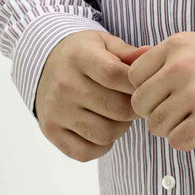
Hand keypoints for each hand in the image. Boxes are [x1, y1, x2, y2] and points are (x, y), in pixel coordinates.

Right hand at [34, 29, 150, 161]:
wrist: (45, 65)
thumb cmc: (85, 53)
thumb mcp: (104, 43)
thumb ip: (128, 51)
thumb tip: (149, 53)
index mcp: (80, 58)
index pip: (114, 74)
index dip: (136, 83)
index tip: (145, 85)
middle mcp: (64, 85)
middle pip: (116, 107)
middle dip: (135, 108)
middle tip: (136, 103)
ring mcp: (56, 111)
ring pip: (105, 133)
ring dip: (121, 128)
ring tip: (120, 115)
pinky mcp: (51, 132)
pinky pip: (85, 152)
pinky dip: (102, 146)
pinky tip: (104, 129)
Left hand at [126, 32, 194, 150]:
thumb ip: (162, 55)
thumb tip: (125, 62)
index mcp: (177, 45)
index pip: (133, 77)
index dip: (147, 90)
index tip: (166, 93)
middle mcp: (183, 66)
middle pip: (140, 104)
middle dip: (156, 111)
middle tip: (181, 109)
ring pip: (156, 126)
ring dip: (172, 127)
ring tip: (194, 117)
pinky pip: (177, 141)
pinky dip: (188, 140)